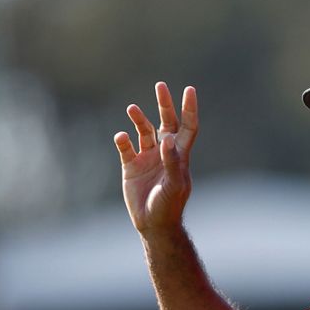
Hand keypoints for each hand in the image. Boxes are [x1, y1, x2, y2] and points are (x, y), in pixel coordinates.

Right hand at [115, 82, 198, 234]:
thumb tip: (166, 140)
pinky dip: (122, 140)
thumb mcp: (174, 184)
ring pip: (143, 130)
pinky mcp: (131, 165)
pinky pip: (125, 147)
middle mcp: (164, 151)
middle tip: (160, 85)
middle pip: (166, 122)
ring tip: (132, 108)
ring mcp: (147, 157)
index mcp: (179, 154)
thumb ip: (172, 162)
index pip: (187, 126)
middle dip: (164, 104)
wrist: (153, 223)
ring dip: (138, 118)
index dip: (189, 108)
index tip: (189, 89)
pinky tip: (121, 136)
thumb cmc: (169, 205)